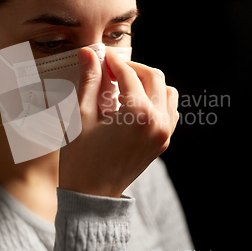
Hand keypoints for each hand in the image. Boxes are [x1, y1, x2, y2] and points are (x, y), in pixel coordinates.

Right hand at [58, 46, 178, 197]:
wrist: (91, 196)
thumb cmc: (82, 159)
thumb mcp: (82, 116)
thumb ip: (90, 81)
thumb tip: (88, 54)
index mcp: (138, 114)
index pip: (129, 74)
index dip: (112, 61)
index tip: (100, 56)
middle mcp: (157, 122)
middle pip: (153, 77)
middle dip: (131, 68)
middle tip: (110, 68)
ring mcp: (163, 133)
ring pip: (166, 92)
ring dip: (147, 82)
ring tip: (123, 85)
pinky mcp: (162, 142)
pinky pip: (169, 111)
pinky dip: (156, 100)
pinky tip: (134, 103)